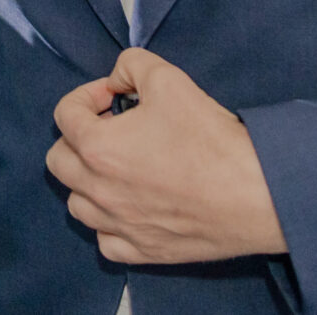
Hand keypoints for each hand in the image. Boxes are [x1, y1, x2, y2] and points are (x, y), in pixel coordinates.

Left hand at [46, 48, 287, 263]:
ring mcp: (121, 225)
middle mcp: (100, 191)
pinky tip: (130, 207)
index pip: (64, 115)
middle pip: (59, 161)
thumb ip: (131, 65)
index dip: (86, 96)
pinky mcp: (145, 251)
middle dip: (78, 138)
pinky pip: (106, 242)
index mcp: (98, 148)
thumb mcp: (168, 79)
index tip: (113, 95)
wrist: (257, 195)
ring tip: (119, 167)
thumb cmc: (212, 139)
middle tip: (111, 129)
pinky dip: (109, 225)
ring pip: (77, 204)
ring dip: (88, 182)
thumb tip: (118, 77)